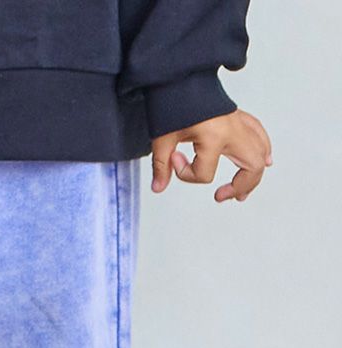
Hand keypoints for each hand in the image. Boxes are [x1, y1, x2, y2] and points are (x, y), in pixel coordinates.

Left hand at [151, 109, 272, 202]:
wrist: (180, 75)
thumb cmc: (172, 102)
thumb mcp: (163, 137)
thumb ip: (162, 165)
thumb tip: (158, 188)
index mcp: (214, 136)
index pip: (204, 173)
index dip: (186, 174)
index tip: (174, 160)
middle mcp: (233, 131)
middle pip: (252, 167)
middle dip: (240, 186)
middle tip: (222, 196)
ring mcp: (239, 123)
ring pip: (261, 153)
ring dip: (254, 174)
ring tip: (242, 191)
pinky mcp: (239, 117)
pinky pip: (259, 135)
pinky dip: (263, 149)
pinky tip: (265, 160)